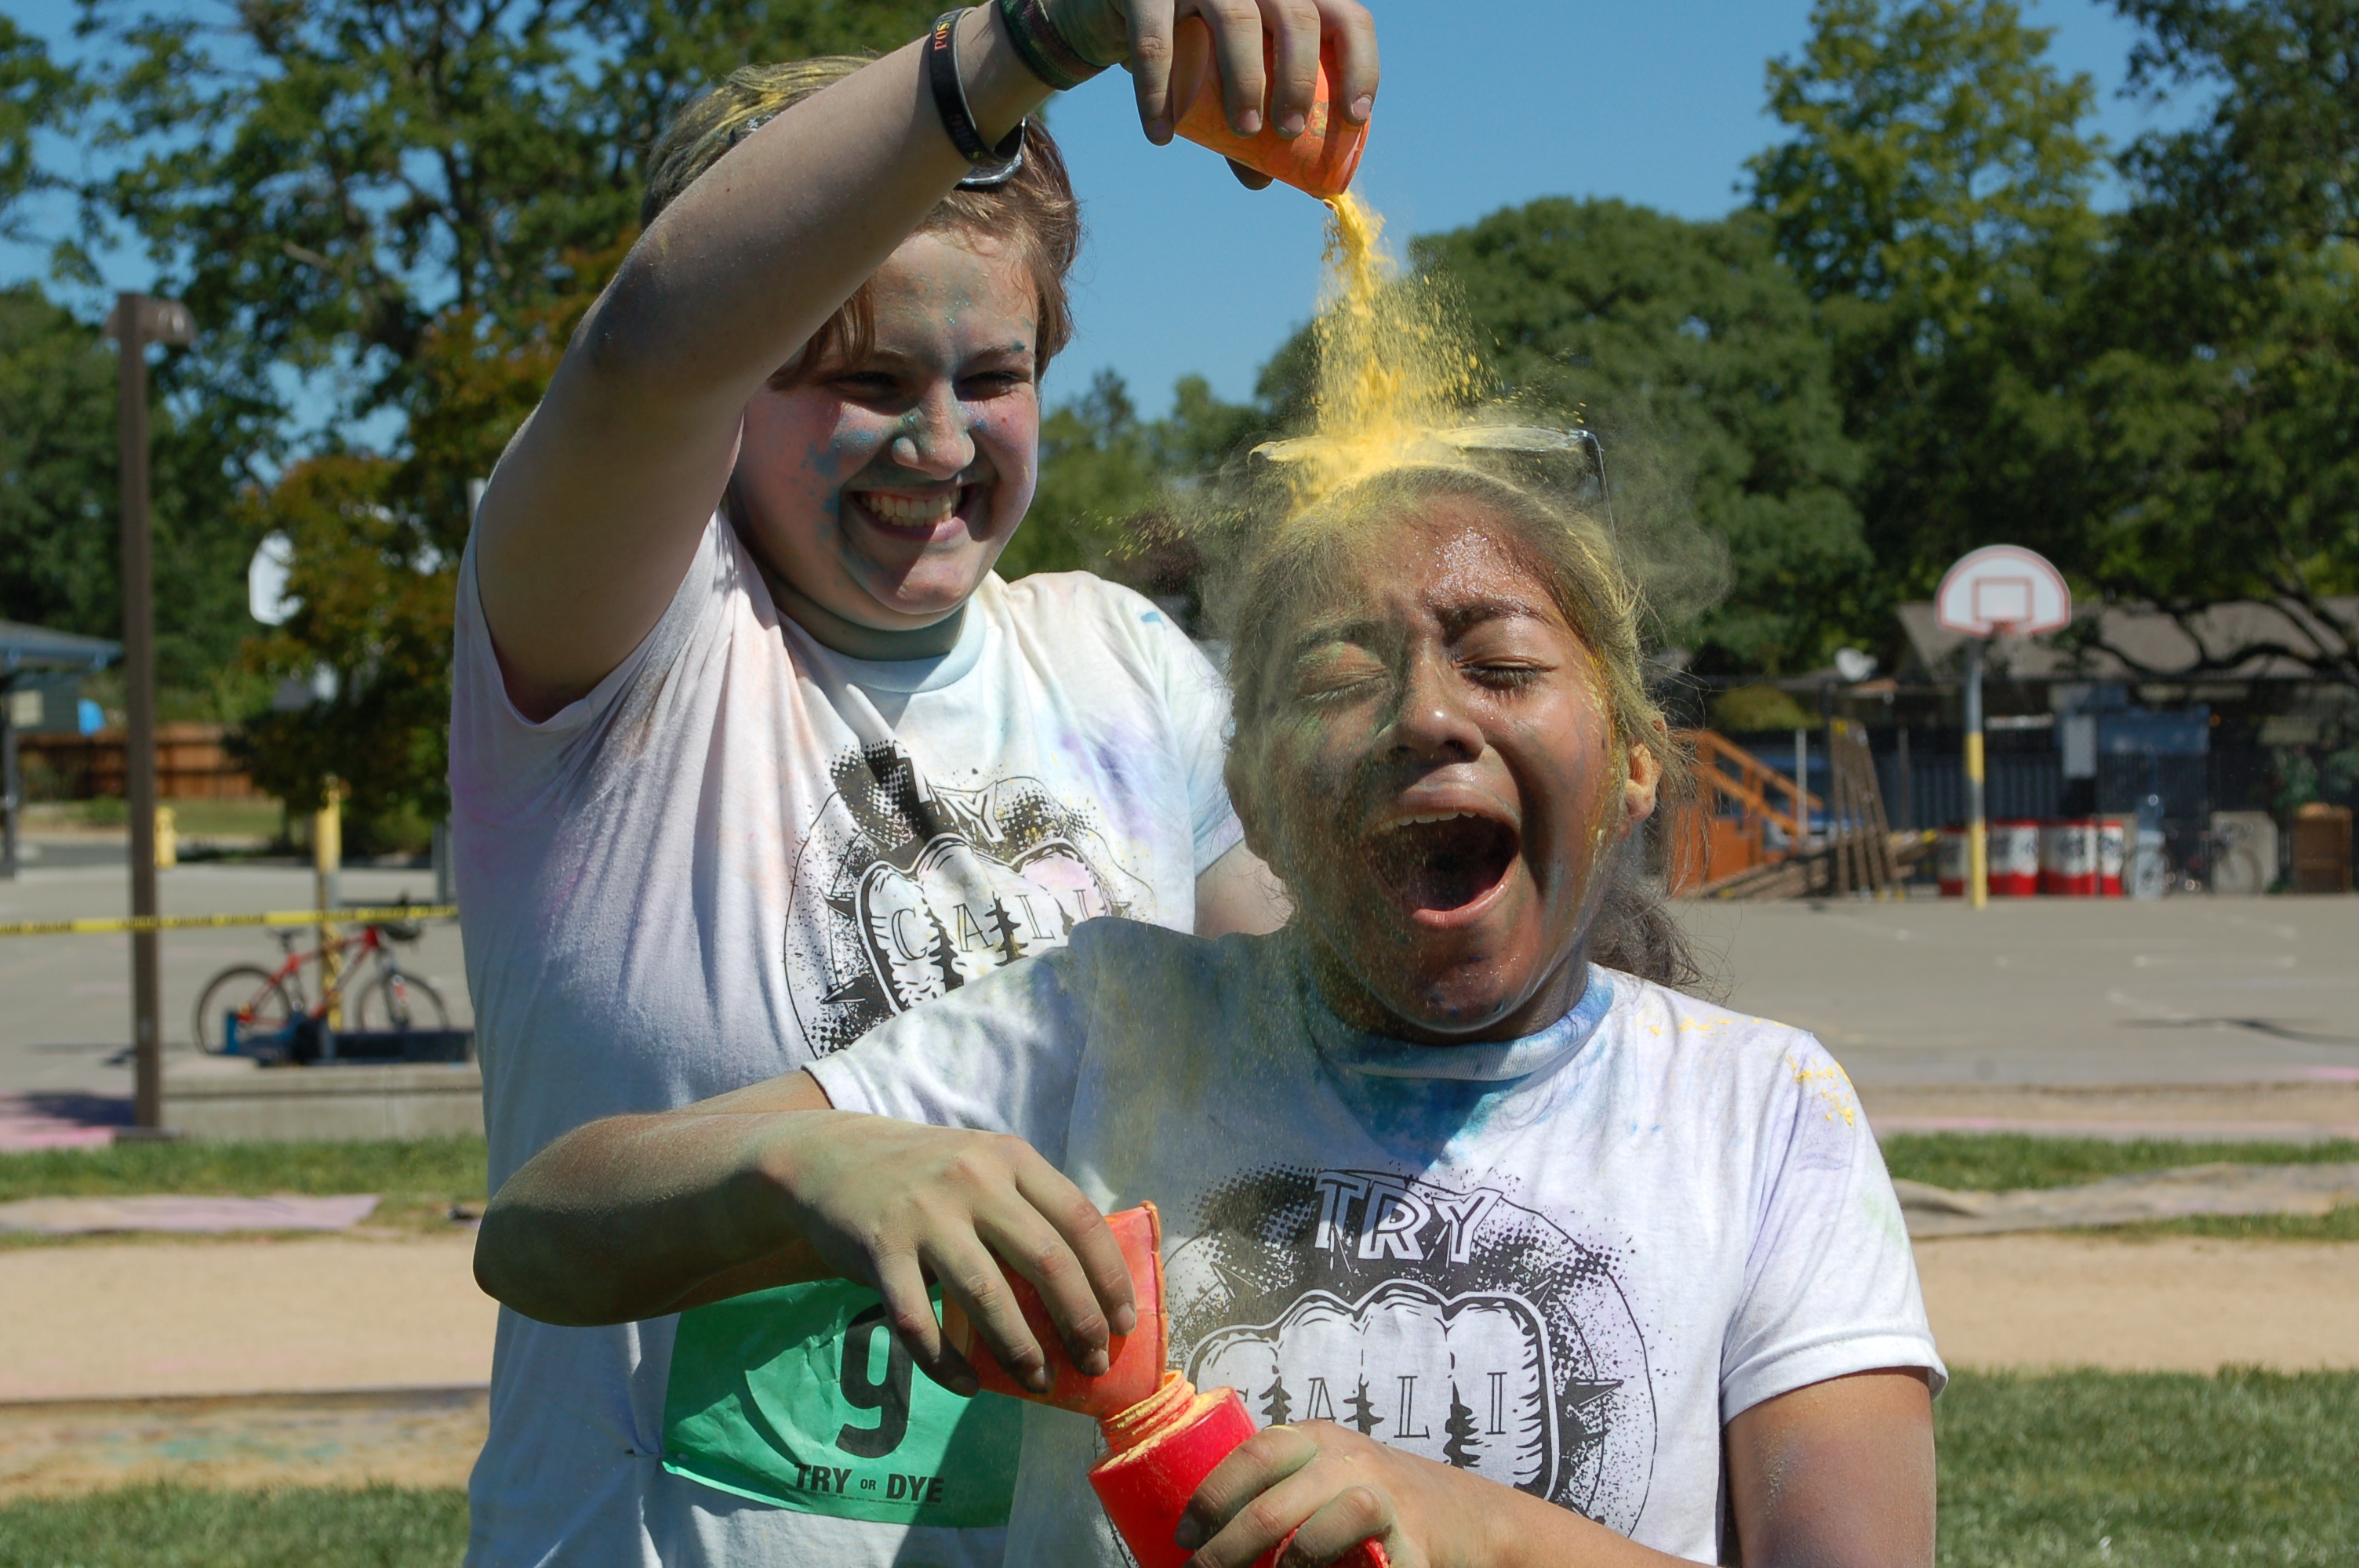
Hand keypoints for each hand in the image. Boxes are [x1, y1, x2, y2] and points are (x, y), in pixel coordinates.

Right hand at [762, 1111, 1137, 1396]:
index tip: (1125, 1322)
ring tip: (1039, 1382)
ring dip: (1021, 1350)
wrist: (829, 1156)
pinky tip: (967, 1386)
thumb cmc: (923, 1172)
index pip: (1080, 1220)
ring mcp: (925, 1213)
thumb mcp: (983, 1166)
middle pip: (1047, 1260)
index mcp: (1010, 1159)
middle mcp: (974, 1179)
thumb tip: (1087, 1287)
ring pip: (988, 1296)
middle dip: (1080, 1322)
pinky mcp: (881, 1249)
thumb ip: (1027, 1207)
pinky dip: (947, 1363)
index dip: (1109, 1277)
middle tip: (1093, 1363)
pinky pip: (919, 1321)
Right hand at [1024, 0, 1376, 146]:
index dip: (1361, 65)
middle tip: (1287, 131)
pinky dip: (1157, 92)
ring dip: (1245, 80)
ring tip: (1243, 131)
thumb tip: (1263, 180)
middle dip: (1299, 79)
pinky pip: (1155, 40)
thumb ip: (1247, 112)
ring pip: (1236, 18)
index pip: (1346, 17)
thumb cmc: (1191, 41)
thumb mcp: (1228, 71)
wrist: (1119, 4)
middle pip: (1297, 16)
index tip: (1353, 117)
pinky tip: (1161, 134)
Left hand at [1174, 1421, 1486, 1567]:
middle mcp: (1348, 1462)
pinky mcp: (1414, 1546)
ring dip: (1285, 1566)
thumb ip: (1284, 1483)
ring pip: (1318, 1533)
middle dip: (1225, 1551)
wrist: (1468, 1514)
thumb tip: (1207, 1530)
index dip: (1211, 1497)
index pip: (1253, 1455)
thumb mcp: (1329, 1469)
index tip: (1184, 1536)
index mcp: (1317, 1439)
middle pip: (1271, 1507)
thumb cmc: (1378, 1496)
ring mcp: (1384, 1501)